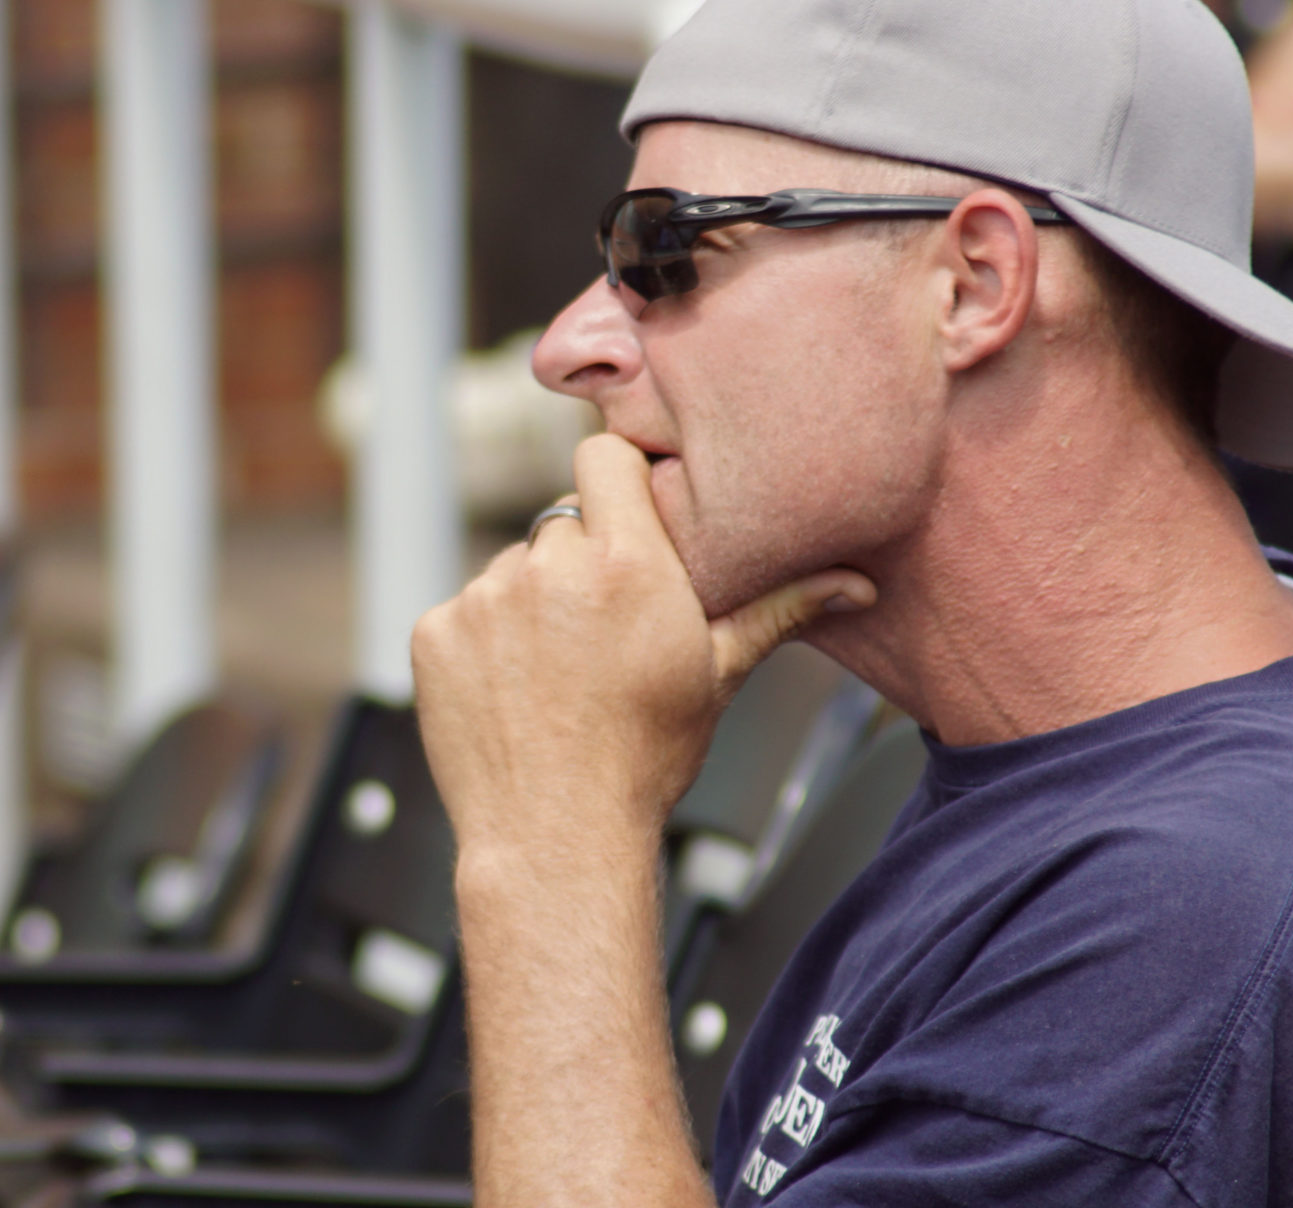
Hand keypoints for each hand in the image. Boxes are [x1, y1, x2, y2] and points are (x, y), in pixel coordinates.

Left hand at [411, 434, 875, 864]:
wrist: (555, 836)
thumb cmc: (645, 759)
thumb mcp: (717, 676)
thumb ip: (778, 610)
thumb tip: (857, 584)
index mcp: (627, 563)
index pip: (605, 456)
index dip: (617, 480)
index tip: (629, 517)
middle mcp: (550, 566)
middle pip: (562, 522)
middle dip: (581, 560)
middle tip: (601, 627)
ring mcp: (484, 598)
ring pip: (513, 569)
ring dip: (531, 603)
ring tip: (557, 673)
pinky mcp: (435, 632)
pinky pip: (464, 611)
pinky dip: (483, 642)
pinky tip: (513, 691)